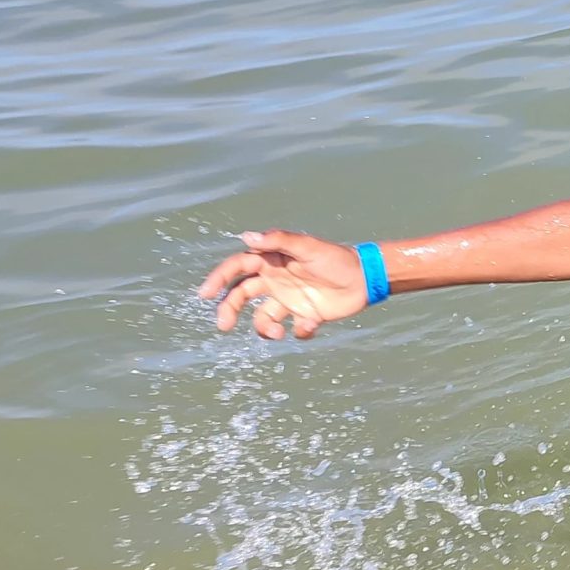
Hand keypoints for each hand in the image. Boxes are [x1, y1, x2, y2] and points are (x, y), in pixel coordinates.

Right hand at [198, 230, 369, 340]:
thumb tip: (246, 236)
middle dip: (228, 310)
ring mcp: (289, 300)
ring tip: (279, 333)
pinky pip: (294, 330)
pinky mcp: (305, 317)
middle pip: (241, 296)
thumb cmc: (335, 258)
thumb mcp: (307, 246)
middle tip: (223, 326)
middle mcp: (276, 281)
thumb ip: (278, 240)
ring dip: (265, 329)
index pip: (238, 268)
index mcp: (272, 262)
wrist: (365, 278)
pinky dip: (300, 331)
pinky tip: (313, 323)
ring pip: (262, 319)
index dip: (219, 278)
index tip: (205, 294)